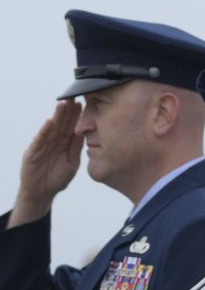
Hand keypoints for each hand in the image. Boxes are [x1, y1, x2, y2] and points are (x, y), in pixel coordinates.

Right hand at [9, 101, 83, 227]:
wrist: (42, 194)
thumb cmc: (57, 178)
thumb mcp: (72, 161)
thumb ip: (77, 147)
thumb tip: (87, 133)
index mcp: (64, 142)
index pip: (72, 125)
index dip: (78, 114)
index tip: (86, 101)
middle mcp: (53, 141)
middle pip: (62, 123)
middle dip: (68, 110)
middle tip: (76, 95)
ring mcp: (42, 146)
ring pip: (51, 128)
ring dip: (57, 116)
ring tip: (64, 103)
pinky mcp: (32, 153)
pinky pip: (40, 141)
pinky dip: (44, 131)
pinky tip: (50, 122)